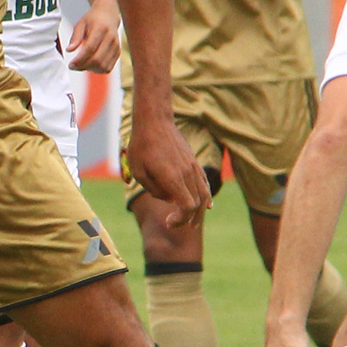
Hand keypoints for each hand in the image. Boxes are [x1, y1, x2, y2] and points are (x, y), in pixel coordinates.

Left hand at [66, 0, 121, 71]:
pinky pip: (108, 68)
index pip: (90, 48)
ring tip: (81, 65)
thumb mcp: (80, 24)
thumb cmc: (92, 20)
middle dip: (83, 66)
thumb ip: (75, 37)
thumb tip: (69, 50)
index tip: (70, 64)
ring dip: (90, 69)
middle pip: (97, 59)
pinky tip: (90, 65)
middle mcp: (111, 38)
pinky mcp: (118, 52)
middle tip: (73, 66)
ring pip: (103, 66)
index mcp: (101, 29)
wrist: (108, 15)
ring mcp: (116, 46)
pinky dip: (97, 70)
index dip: (80, 59)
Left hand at [125, 114, 209, 228]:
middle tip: (174, 224)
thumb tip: (169, 199)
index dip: (180, 219)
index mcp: (172, 178)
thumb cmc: (142, 146)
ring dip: (201, 211)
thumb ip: (154, 190)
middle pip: (198, 204)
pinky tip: (208, 206)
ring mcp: (192, 167)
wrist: (155, 121)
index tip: (168, 221)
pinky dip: (207, 196)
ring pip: (205, 194)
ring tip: (194, 222)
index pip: (187, 206)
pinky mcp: (193, 162)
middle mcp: (186, 174)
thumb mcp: (138, 171)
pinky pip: (205, 183)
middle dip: (188, 219)